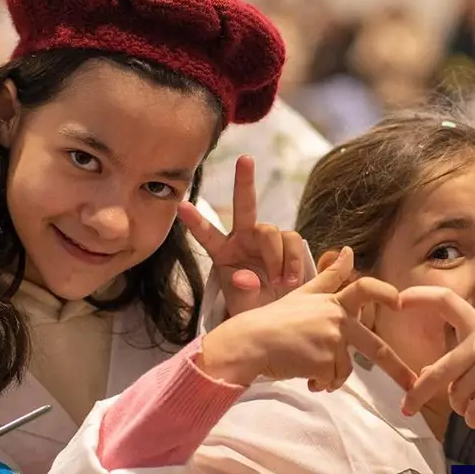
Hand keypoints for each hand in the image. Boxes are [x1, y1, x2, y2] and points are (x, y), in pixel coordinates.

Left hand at [178, 155, 305, 316]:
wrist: (277, 314)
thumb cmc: (253, 308)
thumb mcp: (243, 305)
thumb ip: (243, 290)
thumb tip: (247, 277)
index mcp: (223, 252)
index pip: (206, 234)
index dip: (195, 221)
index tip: (181, 205)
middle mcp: (243, 238)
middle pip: (245, 206)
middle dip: (244, 182)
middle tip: (245, 159)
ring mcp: (266, 239)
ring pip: (272, 231)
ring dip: (277, 257)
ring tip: (279, 283)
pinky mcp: (288, 244)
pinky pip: (293, 242)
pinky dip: (293, 261)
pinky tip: (290, 280)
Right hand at [200, 246, 415, 390]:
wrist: (249, 342)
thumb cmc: (272, 320)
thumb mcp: (302, 294)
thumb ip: (329, 278)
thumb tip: (347, 250)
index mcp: (332, 302)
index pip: (365, 289)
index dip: (385, 293)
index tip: (402, 303)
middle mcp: (336, 318)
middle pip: (374, 347)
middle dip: (397, 369)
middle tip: (412, 383)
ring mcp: (332, 340)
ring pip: (344, 370)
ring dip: (329, 376)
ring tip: (306, 366)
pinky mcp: (324, 362)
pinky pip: (331, 381)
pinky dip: (319, 384)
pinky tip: (303, 375)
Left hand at [397, 286, 474, 427]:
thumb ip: (463, 358)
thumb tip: (425, 375)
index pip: (445, 300)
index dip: (419, 296)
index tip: (396, 299)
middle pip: (437, 371)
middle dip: (418, 393)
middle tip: (406, 408)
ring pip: (456, 396)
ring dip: (464, 405)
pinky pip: (471, 412)